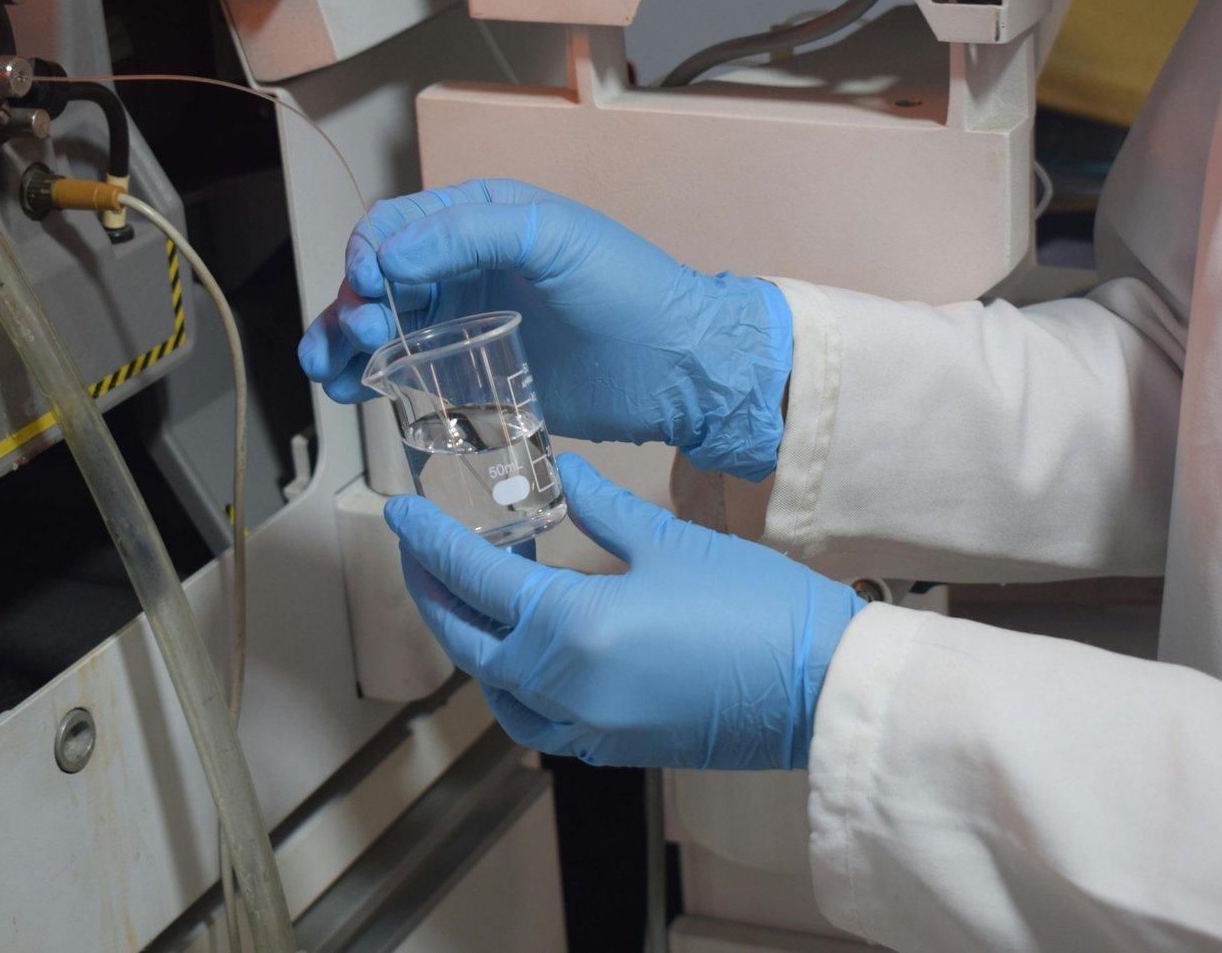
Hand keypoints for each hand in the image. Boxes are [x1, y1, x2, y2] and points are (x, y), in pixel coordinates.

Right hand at [298, 179, 792, 479]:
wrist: (677, 368)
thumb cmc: (631, 290)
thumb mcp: (555, 238)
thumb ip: (471, 232)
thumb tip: (389, 254)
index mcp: (481, 218)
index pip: (397, 226)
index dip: (368, 253)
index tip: (367, 287)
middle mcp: (465, 266)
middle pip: (376, 280)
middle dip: (350, 305)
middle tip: (360, 336)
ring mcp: (467, 323)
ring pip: (381, 327)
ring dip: (343, 344)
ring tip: (331, 372)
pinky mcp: (474, 377)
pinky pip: (409, 373)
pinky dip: (371, 379)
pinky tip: (351, 392)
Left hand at [384, 453, 865, 768]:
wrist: (820, 690)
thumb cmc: (755, 610)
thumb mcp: (671, 542)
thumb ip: (603, 509)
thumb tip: (567, 474)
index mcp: (569, 629)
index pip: (472, 578)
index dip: (429, 540)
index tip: (401, 511)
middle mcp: (562, 687)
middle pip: (467, 639)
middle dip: (432, 590)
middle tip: (419, 549)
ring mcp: (585, 727)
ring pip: (493, 687)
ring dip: (468, 642)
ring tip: (466, 597)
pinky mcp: (612, 746)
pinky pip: (534, 720)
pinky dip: (511, 686)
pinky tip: (523, 655)